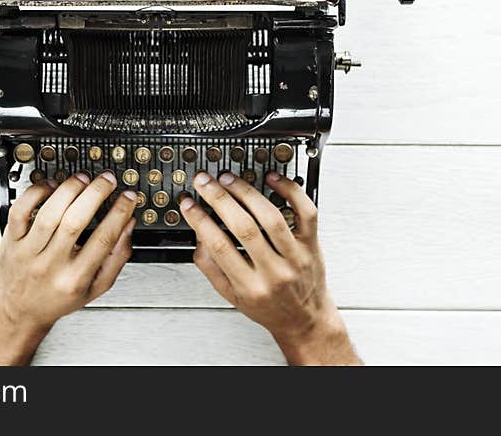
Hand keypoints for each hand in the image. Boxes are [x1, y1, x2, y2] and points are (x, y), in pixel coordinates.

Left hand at [0, 171, 135, 364]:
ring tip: (83, 179)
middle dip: (96, 194)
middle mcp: (51, 266)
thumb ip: (117, 257)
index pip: (103, 239)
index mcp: (75, 279)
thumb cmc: (59, 298)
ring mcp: (28, 253)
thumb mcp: (96, 288)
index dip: (119, 213)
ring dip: (69, 190)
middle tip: (107, 180)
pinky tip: (51, 186)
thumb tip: (128, 224)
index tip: (127, 197)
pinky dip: (35, 193)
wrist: (19, 311)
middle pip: (75, 222)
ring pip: (49, 214)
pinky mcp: (11, 241)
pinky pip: (20, 211)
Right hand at [180, 170, 359, 364]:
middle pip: (244, 227)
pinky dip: (290, 191)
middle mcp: (274, 271)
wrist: (304, 320)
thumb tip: (198, 233)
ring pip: (271, 217)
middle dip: (219, 199)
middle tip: (204, 182)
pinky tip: (272, 179)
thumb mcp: (231, 296)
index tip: (188, 203)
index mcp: (250, 286)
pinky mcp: (312, 244)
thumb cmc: (268, 306)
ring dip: (246, 192)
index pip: (219, 247)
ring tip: (228, 179)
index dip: (200, 220)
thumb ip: (211, 267)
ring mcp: (296, 256)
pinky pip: (306, 212)